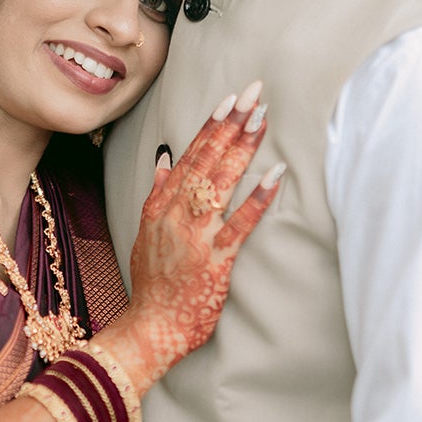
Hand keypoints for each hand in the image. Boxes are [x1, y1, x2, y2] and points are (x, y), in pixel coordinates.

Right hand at [106, 81, 283, 391]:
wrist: (149, 328)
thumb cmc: (152, 285)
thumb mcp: (145, 233)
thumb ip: (157, 194)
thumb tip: (165, 158)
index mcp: (160, 206)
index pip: (189, 156)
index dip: (211, 125)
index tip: (228, 99)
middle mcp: (176, 215)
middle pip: (206, 160)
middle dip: (231, 123)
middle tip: (253, 92)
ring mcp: (195, 237)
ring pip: (221, 182)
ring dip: (243, 148)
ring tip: (263, 118)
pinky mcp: (215, 260)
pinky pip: (240, 224)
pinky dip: (258, 198)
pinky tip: (275, 175)